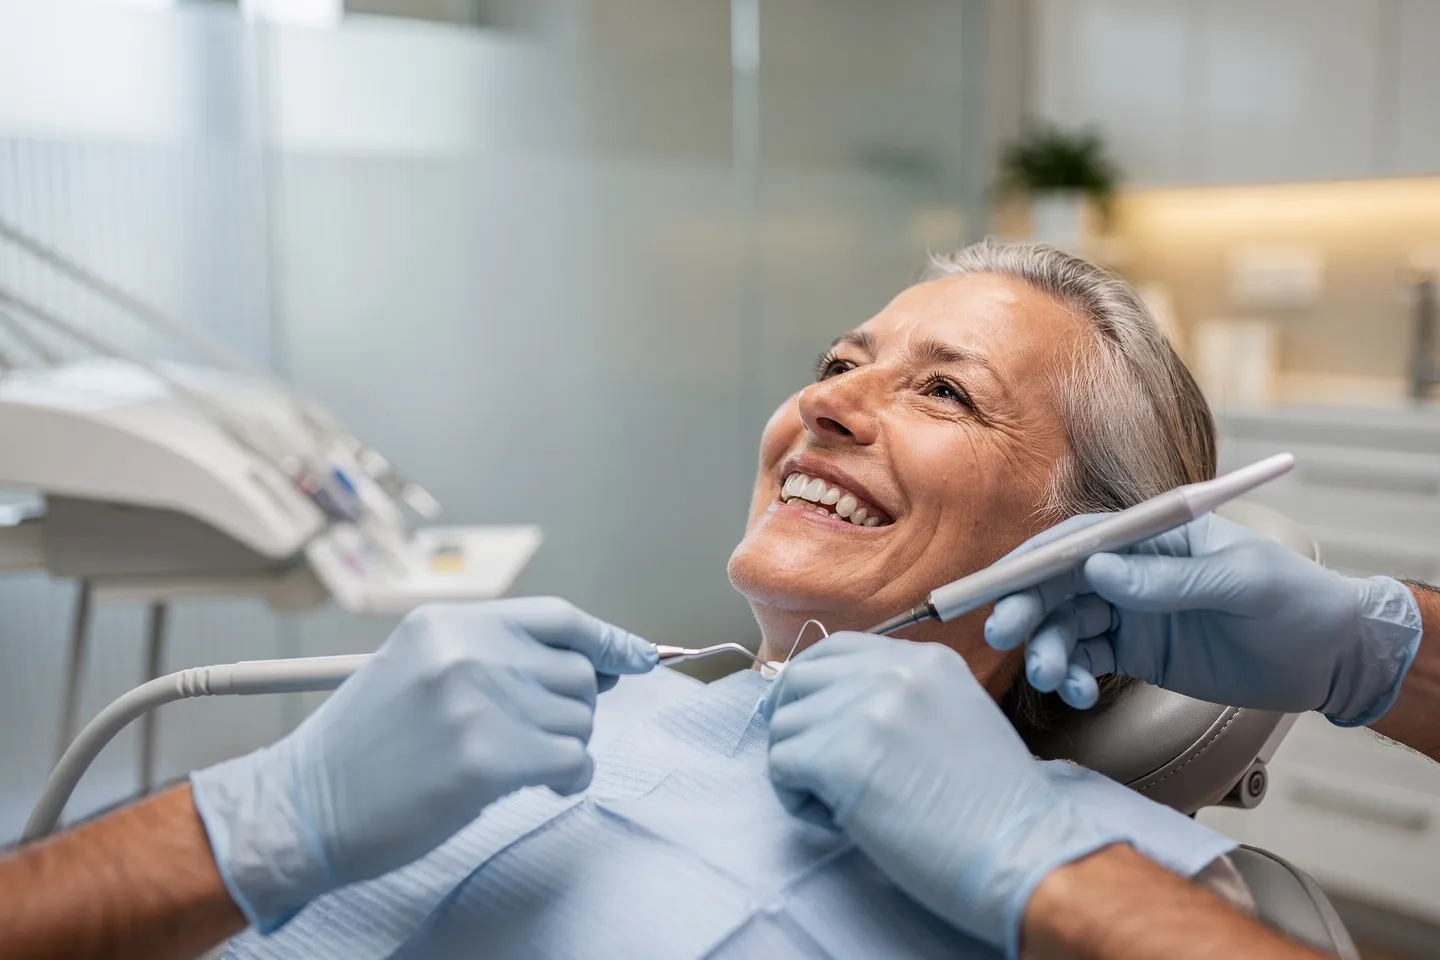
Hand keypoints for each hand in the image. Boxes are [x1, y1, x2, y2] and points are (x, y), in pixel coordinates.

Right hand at [190, 597, 656, 930]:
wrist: (301, 806)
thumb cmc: (363, 750)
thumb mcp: (420, 670)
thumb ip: (496, 658)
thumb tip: (597, 666)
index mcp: (450, 621)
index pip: (558, 617)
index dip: (608, 638)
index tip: (642, 656)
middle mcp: (467, 650)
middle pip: (577, 673)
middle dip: (570, 711)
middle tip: (532, 740)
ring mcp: (478, 701)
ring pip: (579, 720)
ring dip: (563, 748)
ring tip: (516, 766)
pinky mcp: (487, 758)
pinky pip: (572, 760)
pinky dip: (568, 778)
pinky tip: (537, 785)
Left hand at [760, 632, 1122, 956]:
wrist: (1022, 854)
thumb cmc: (992, 808)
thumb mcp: (955, 718)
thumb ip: (899, 699)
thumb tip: (829, 707)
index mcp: (925, 660)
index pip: (836, 649)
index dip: (811, 687)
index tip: (812, 724)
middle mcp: (894, 671)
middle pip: (800, 678)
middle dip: (795, 723)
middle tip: (813, 769)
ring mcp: (867, 708)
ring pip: (784, 725)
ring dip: (800, 768)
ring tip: (844, 804)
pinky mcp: (843, 755)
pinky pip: (781, 766)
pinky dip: (798, 799)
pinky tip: (840, 820)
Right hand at [985, 512, 1421, 722]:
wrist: (1331, 658)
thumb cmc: (1297, 600)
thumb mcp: (1242, 583)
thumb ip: (1170, 580)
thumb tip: (1098, 571)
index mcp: (1156, 536)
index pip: (1082, 538)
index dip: (1036, 558)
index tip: (1002, 584)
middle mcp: (1133, 569)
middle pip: (1061, 582)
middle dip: (1028, 607)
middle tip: (1003, 633)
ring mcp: (1131, 611)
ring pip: (1067, 625)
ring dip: (1048, 649)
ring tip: (1051, 678)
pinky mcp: (1135, 651)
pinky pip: (1086, 660)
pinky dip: (1072, 676)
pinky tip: (1076, 692)